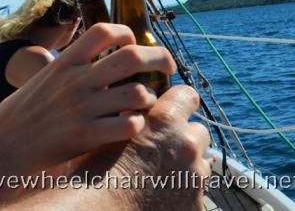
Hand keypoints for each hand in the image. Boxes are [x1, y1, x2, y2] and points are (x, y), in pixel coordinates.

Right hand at [0, 24, 175, 176]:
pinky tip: (130, 128)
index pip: (104, 31)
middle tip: (168, 66)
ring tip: (145, 104)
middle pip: (132, 55)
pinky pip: (129, 125)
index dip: (127, 32)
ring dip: (149, 98)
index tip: (135, 42)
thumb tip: (96, 55)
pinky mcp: (86, 136)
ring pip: (138, 93)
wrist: (5, 146)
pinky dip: (137, 125)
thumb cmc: (26, 113)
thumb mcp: (45, 78)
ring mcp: (82, 108)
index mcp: (66, 62)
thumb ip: (71, 67)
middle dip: (159, 57)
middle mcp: (76, 80)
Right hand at [76, 85, 210, 209]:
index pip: (187, 95)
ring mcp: (195, 177)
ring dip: (184, 168)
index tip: (172, 110)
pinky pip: (195, 194)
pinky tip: (159, 197)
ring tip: (157, 178)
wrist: (99, 210)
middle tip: (161, 151)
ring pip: (199, 165)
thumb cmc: (95, 171)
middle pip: (198, 133)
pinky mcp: (197, 205)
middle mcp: (186, 145)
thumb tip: (130, 108)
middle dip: (183, 140)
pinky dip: (181, 195)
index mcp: (164, 121)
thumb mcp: (109, 132)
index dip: (179, 102)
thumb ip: (128, 118)